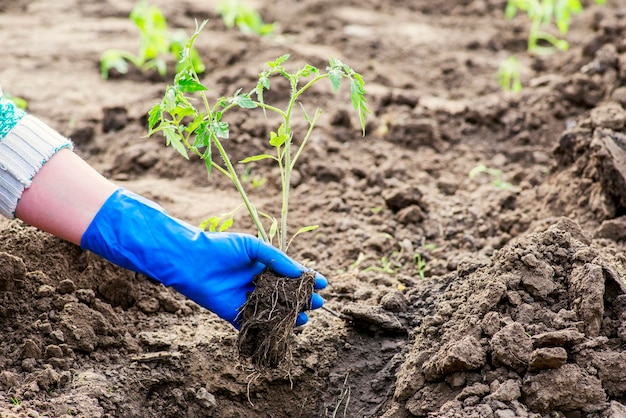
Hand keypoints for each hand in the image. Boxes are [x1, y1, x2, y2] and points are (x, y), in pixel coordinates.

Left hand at [80, 189, 326, 326]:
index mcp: (261, 266)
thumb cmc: (221, 247)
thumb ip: (277, 260)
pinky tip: (283, 330)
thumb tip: (300, 273)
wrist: (190, 260)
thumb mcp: (253, 247)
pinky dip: (269, 329)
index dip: (305, 280)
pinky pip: (254, 324)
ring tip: (304, 318)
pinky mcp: (234, 314)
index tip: (322, 284)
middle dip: (301, 300)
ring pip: (272, 311)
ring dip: (289, 316)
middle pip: (284, 295)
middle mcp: (255, 284)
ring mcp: (246, 300)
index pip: (288, 275)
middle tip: (317, 303)